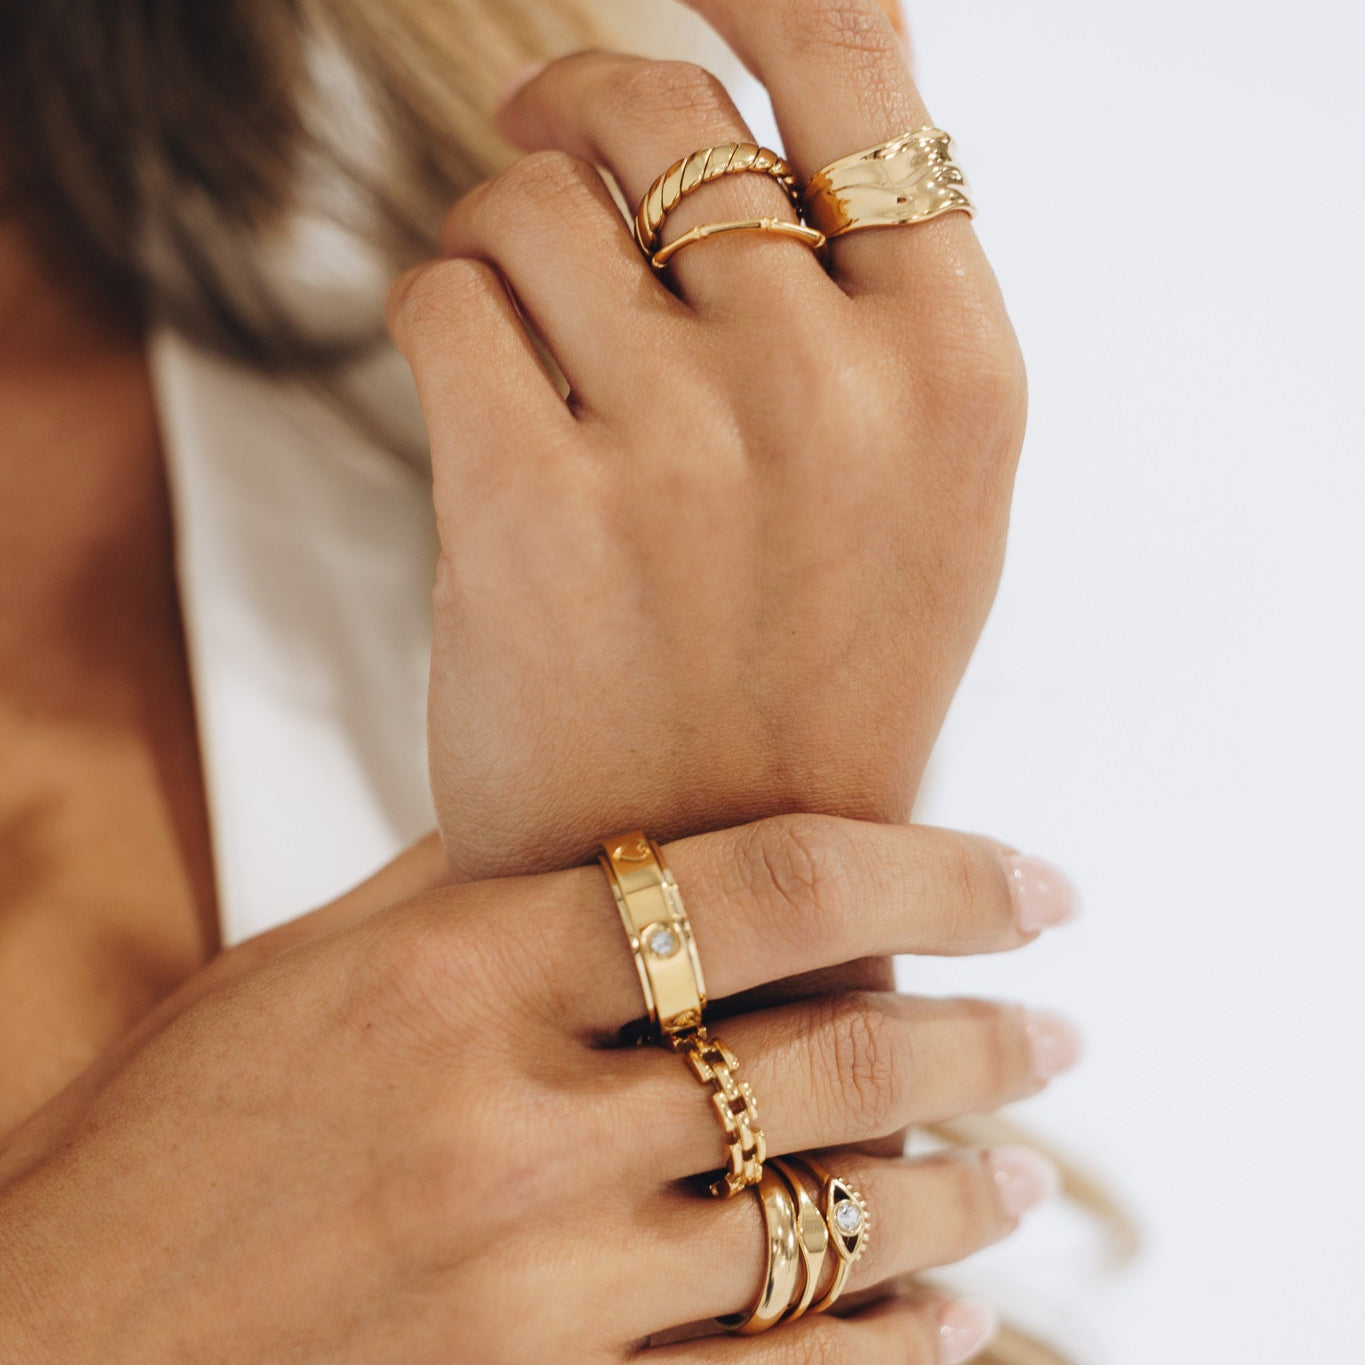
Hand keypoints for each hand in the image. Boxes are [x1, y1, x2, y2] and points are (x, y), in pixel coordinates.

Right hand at [0, 817, 1076, 1362]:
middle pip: (830, 1056)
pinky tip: (952, 1320)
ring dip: (955, 1194)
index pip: (763, 883)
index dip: (930, 864)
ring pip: (827, 1231)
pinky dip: (888, 1353)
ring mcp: (530, 1296)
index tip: (1031, 882)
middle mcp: (509, 1125)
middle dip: (981, 1037)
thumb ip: (476, 892)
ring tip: (1022, 1169)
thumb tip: (620, 822)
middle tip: (1061, 1027)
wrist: (41, 1351)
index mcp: (455, 972)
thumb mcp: (310, 972)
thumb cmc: (170, 1145)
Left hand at [388, 0, 1024, 879]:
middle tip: (548, 155)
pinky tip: (473, 393)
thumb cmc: (801, 683)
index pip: (857, 67)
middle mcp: (838, 385)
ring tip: (522, 327)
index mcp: (957, 370)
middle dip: (582, 116)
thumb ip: (865, 303)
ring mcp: (690, 443)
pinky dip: (439, 313)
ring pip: (534, 196)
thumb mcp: (911, 493)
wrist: (711, 891)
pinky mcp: (535, 505)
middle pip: (663, 109)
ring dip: (502, 233)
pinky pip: (443, 294)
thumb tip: (744, 109)